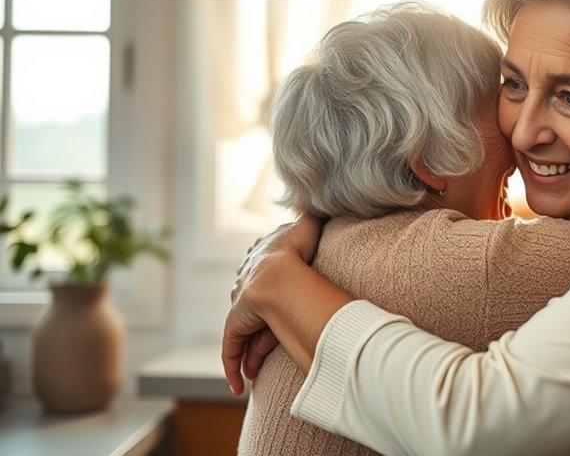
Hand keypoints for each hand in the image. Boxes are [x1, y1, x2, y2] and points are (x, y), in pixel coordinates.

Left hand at [222, 213, 324, 394]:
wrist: (280, 272)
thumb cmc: (299, 250)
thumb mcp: (308, 226)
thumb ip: (311, 218)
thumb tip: (317, 203)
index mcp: (261, 260)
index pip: (262, 276)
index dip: (271, 292)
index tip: (277, 307)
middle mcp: (247, 280)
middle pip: (252, 307)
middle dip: (258, 326)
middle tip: (267, 344)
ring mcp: (241, 303)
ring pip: (244, 331)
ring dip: (250, 351)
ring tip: (257, 370)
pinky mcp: (236, 323)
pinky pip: (232, 349)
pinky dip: (233, 367)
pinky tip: (237, 385)